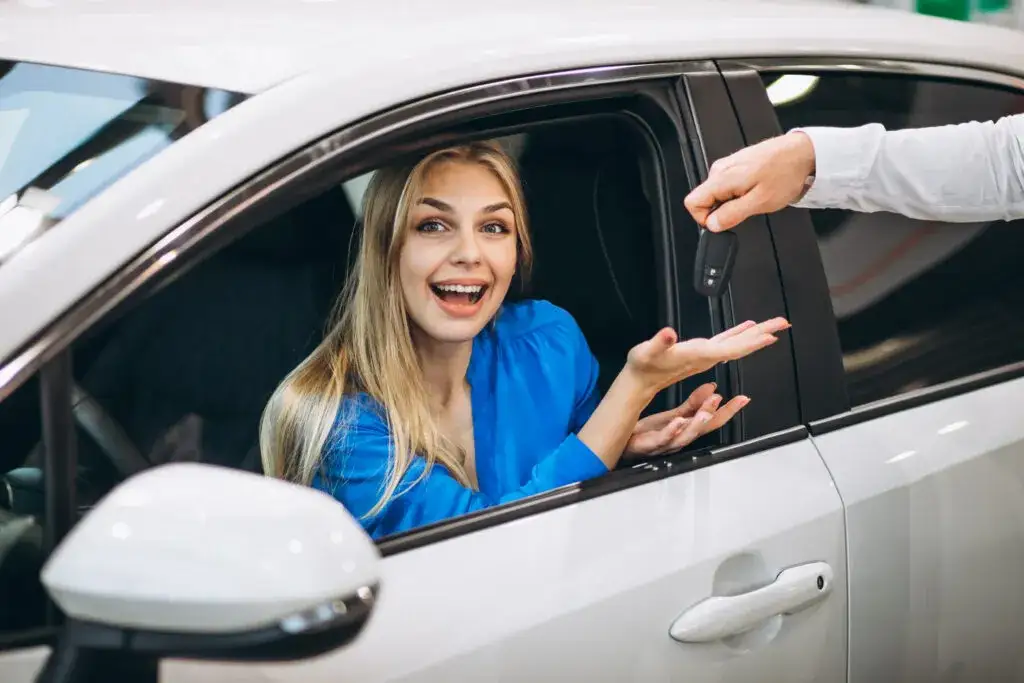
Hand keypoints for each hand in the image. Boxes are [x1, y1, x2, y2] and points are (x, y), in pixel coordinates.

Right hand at [624, 318, 789, 399]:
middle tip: (783, 323)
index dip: (751, 342)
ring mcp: (706, 356)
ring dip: (755, 334)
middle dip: (763, 334)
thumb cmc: (642, 367)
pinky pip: (727, 343)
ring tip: (773, 325)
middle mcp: (706, 357)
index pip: (731, 349)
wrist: (639, 381)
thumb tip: (668, 333)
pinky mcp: (701, 353)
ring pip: (737, 344)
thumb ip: (658, 343)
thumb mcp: (646, 352)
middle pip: (741, 346)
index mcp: (698, 356)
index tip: (770, 335)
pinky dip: (739, 335)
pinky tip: (746, 328)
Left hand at [624, 382, 748, 456]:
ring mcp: (666, 443)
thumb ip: (693, 403)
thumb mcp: (673, 414)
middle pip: (702, 429)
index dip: (729, 410)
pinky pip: (662, 439)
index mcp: (686, 429)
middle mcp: (680, 438)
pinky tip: (677, 421)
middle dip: (716, 416)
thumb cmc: (649, 433)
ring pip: (685, 436)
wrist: (623, 444)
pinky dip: (671, 431)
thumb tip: (711, 388)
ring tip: (705, 411)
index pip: (713, 420)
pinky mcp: (650, 444)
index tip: (743, 399)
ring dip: (697, 424)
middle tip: (723, 401)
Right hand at [683, 132, 815, 232]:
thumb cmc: (786, 172)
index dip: (705, 218)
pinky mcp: (737, 164)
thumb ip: (732, 214)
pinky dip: (739, 193)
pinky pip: (727, 186)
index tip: (724, 222)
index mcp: (722, 178)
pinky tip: (757, 189)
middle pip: (704, 199)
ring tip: (756, 196)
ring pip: (717, 193)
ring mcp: (728, 165)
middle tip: (747, 207)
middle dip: (722, 210)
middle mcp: (720, 169)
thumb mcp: (760, 202)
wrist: (803, 152)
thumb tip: (713, 224)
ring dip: (732, 201)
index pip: (692, 202)